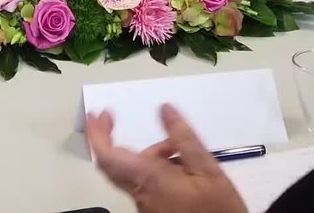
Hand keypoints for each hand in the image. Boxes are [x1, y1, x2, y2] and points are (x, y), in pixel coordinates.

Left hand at [86, 104, 246, 212]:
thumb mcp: (207, 169)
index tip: (96, 115)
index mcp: (149, 178)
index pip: (108, 156)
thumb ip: (184, 138)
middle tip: (109, 118)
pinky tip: (178, 165)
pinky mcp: (152, 209)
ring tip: (175, 146)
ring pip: (130, 172)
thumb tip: (165, 110)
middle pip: (111, 164)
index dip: (96, 134)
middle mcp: (140, 193)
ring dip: (143, 154)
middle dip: (106, 138)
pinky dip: (152, 167)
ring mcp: (144, 204)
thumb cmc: (217, 210)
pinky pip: (143, 183)